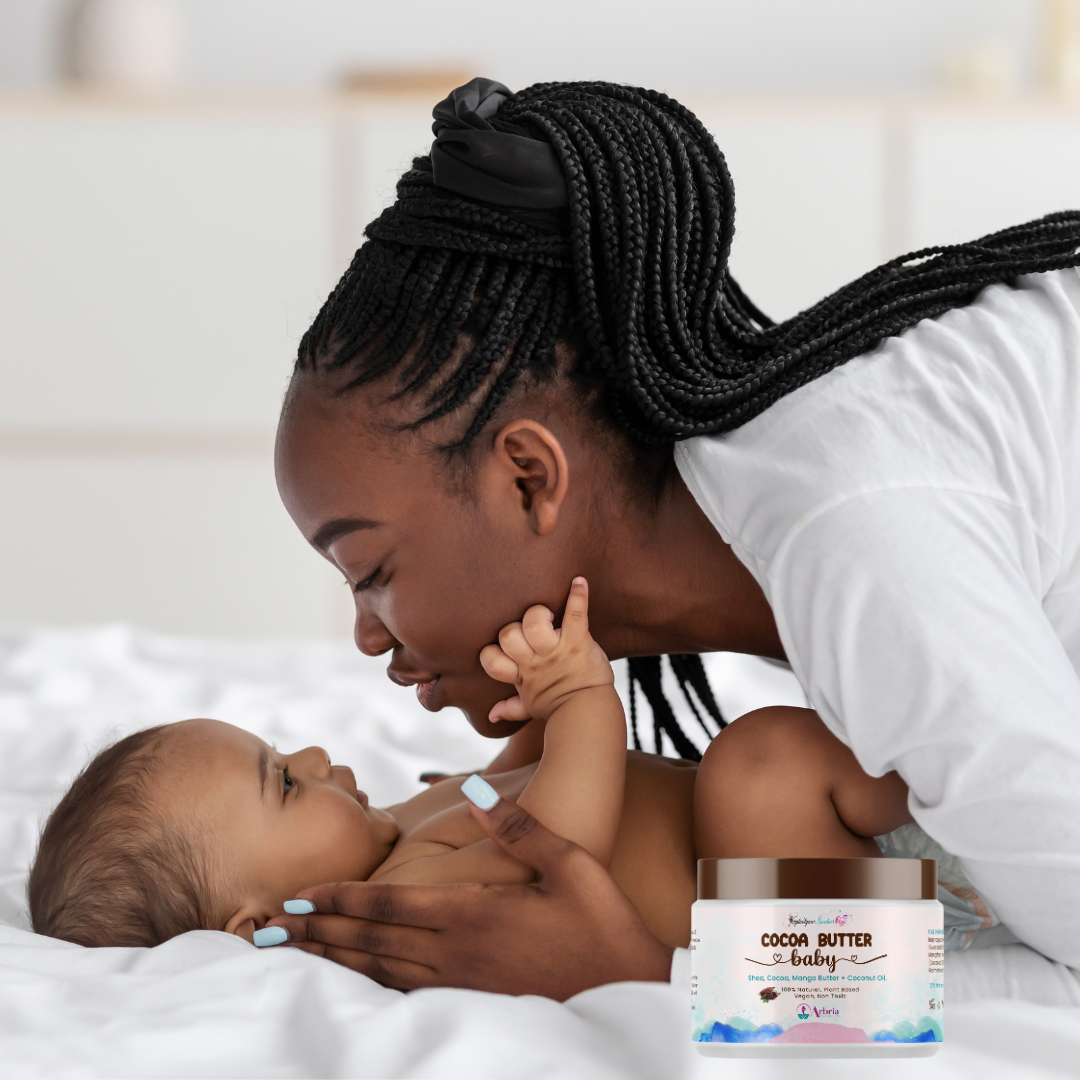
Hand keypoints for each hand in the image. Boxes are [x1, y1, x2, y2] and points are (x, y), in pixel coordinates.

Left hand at [264, 796, 673, 998]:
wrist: (631, 992)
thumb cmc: (603, 923)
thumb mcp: (569, 864)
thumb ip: (517, 829)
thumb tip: (472, 791)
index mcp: (473, 915)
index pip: (389, 907)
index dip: (339, 900)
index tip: (298, 897)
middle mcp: (456, 953)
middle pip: (371, 942)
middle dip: (318, 932)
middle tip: (269, 931)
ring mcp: (462, 983)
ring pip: (380, 971)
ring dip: (333, 959)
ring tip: (296, 954)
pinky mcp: (473, 1000)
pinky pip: (405, 992)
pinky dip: (367, 983)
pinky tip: (353, 979)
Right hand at [479, 577, 612, 723]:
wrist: (589, 712)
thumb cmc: (558, 707)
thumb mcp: (530, 707)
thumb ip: (509, 707)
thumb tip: (491, 716)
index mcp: (521, 673)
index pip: (491, 658)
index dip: (493, 651)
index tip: (506, 649)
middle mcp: (535, 660)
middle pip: (509, 634)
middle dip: (514, 629)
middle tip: (531, 631)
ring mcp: (556, 650)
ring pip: (535, 623)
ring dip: (538, 614)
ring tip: (548, 616)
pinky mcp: (578, 641)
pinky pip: (576, 614)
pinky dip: (578, 596)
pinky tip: (579, 581)